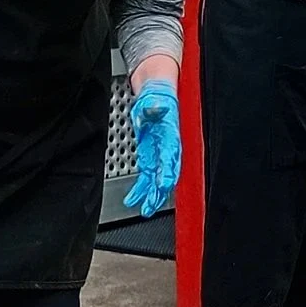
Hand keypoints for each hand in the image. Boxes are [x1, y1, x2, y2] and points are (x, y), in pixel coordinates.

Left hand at [126, 77, 180, 217]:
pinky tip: (133, 199)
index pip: (171, 157)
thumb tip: (153, 108)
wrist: (156, 97)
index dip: (168, 173)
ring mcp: (159, 156)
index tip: (163, 185)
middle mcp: (168, 149)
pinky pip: (148, 178)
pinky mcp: (151, 158)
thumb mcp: (153, 101)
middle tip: (151, 205)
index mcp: (172, 136)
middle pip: (166, 175)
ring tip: (145, 209)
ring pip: (157, 181)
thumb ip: (152, 108)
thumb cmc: (157, 100)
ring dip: (151, 196)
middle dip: (159, 192)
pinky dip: (141, 190)